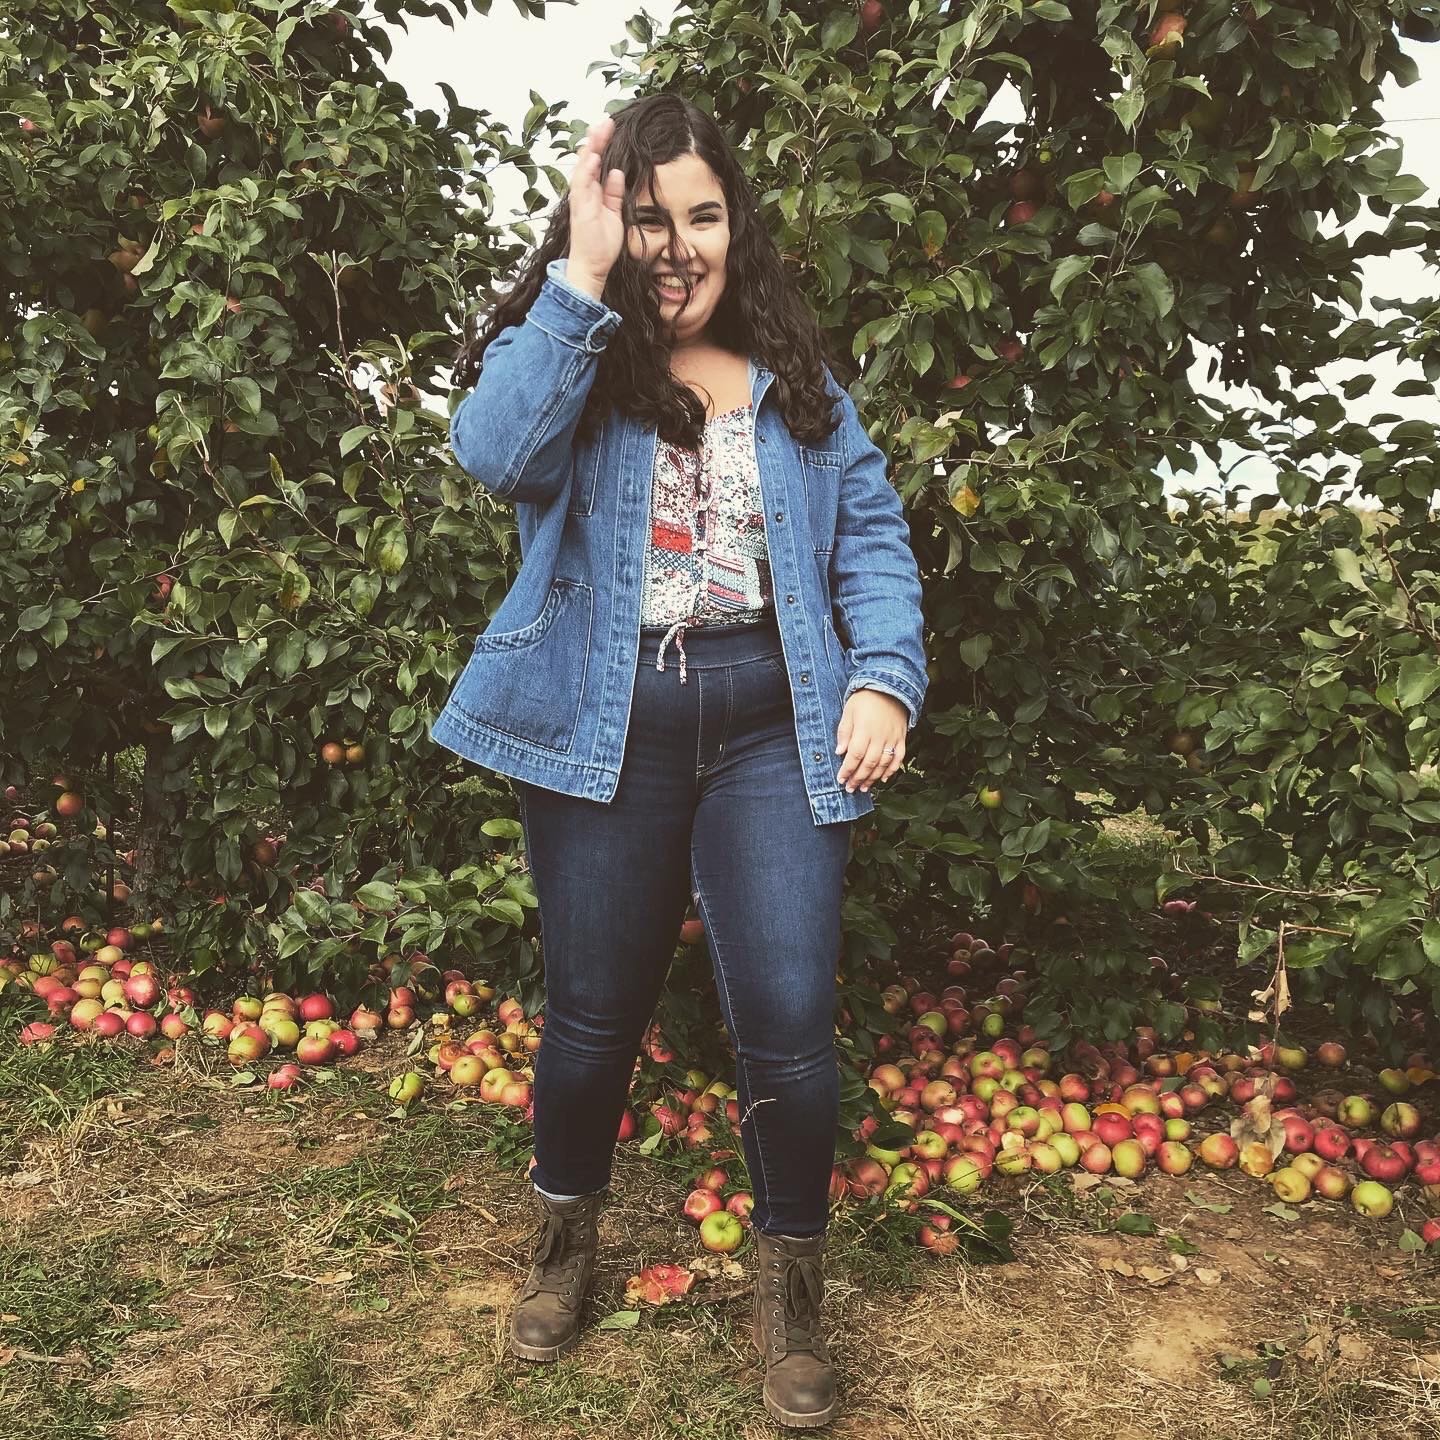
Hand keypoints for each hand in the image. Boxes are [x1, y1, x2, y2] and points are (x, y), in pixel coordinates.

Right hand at [566, 116, 625, 289]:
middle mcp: (584, 192)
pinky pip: (581, 186)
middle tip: (605, 121)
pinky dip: (587, 171)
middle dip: (597, 140)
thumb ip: (615, 193)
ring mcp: (580, 199)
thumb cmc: (602, 244)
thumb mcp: (615, 214)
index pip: (597, 164)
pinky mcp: (579, 209)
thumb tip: (619, 173)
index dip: (603, 146)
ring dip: (590, 149)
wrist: (593, 266)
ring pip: (583, 168)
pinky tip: (593, 157)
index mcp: (593, 192)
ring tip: (598, 131)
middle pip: (588, 160)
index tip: (611, 129)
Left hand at [835, 690, 907, 793]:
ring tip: (863, 788)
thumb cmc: (865, 699)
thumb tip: (839, 752)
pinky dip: (891, 770)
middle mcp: (880, 737)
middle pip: (869, 763)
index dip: (847, 770)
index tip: (841, 779)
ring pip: (883, 764)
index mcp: (864, 730)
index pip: (854, 755)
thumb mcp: (849, 711)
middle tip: (850, 788)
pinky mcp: (901, 738)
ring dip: (872, 778)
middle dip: (858, 778)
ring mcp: (892, 739)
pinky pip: (898, 758)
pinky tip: (883, 779)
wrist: (890, 687)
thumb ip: (844, 732)